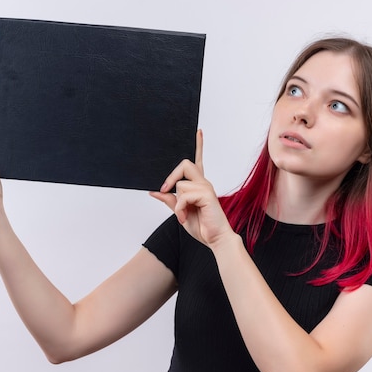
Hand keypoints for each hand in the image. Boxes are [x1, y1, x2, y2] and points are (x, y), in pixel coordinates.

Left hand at [150, 130, 234, 247]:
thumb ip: (170, 201)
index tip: (198, 132)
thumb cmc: (202, 227)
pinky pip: (183, 196)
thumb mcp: (180, 212)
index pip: (198, 161)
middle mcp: (203, 183)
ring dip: (176, 203)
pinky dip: (180, 209)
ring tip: (183, 215)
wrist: (216, 239)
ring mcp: (206, 188)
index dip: (198, 146)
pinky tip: (185, 217)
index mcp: (199, 185)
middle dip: (171, 176)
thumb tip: (155, 191)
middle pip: (185, 164)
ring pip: (180, 183)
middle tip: (165, 190)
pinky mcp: (207, 195)